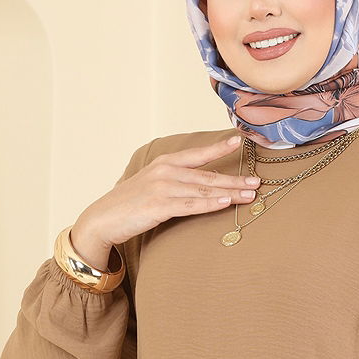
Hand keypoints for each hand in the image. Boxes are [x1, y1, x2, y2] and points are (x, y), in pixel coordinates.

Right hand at [71, 135, 258, 263]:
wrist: (102, 219)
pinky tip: (225, 203)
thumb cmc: (129, 205)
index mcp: (165, 163)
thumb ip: (174, 182)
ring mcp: (162, 188)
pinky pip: (191, 205)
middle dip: (235, 179)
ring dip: (230, 192)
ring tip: (250, 194)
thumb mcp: (152, 185)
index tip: (239, 140)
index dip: (219, 147)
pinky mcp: (159, 206)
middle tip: (256, 182)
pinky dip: (210, 204)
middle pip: (208, 175)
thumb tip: (199, 185)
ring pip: (204, 190)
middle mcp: (166, 172)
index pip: (198, 154)